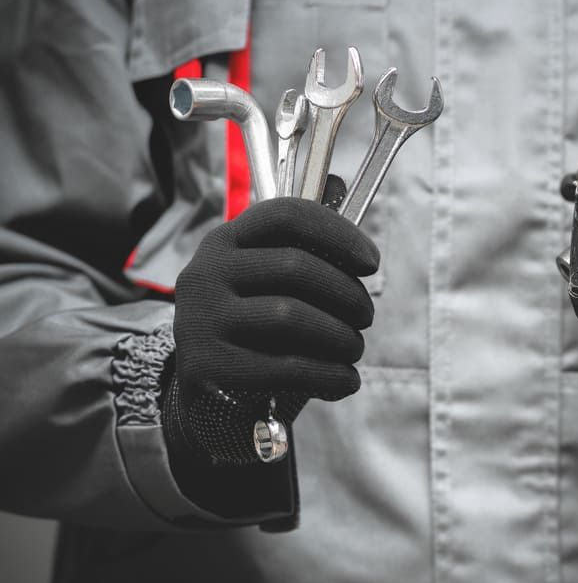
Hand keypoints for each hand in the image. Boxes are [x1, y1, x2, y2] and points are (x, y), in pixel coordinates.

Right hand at [164, 198, 378, 467]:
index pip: (285, 215)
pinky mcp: (208, 366)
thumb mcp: (270, 283)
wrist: (206, 400)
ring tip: (354, 348)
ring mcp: (201, 320)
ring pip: (291, 316)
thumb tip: (336, 182)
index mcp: (225, 243)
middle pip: (296, 267)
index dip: (338, 232)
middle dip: (347, 294)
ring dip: (341, 336)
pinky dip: (329, 374)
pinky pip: (285, 367)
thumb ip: (301, 242)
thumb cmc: (255, 333)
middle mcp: (206, 274)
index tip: (371, 261)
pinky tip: (346, 379)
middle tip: (366, 316)